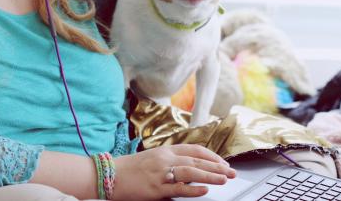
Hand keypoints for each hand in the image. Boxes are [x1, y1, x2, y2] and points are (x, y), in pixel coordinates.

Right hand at [113, 144, 236, 199]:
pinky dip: (193, 189)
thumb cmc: (129, 169)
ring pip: (191, 172)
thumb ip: (170, 161)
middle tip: (231, 171)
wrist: (108, 176)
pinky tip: (205, 190)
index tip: (222, 162)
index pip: (194, 150)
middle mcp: (165, 159)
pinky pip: (178, 189)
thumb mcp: (152, 158)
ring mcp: (161, 174)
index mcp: (165, 150)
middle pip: (197, 160)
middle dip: (217, 166)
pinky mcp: (156, 189)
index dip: (211, 156)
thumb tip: (190, 168)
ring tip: (224, 179)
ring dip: (210, 175)